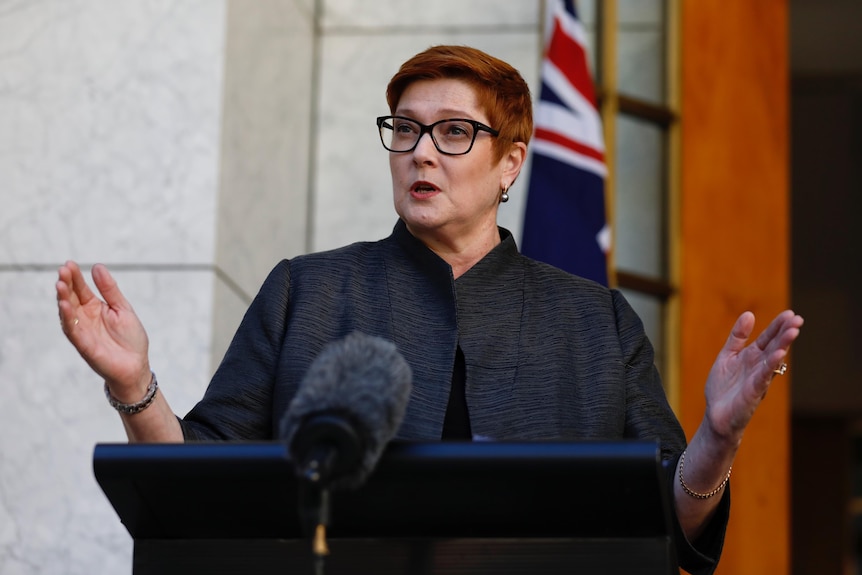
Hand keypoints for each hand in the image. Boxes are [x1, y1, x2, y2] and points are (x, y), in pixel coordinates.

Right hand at [56, 261, 150, 397]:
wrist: (137, 366)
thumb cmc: (130, 339)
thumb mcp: (122, 308)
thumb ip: (109, 289)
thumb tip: (97, 266)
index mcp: (95, 308)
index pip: (81, 289)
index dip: (75, 277)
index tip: (69, 263)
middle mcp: (85, 318)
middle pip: (71, 298)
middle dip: (66, 284)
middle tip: (63, 269)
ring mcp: (83, 331)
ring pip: (68, 313)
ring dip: (62, 299)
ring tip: (60, 284)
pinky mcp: (84, 345)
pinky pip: (73, 330)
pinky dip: (67, 318)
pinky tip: (64, 305)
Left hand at [703, 310, 802, 446]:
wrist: (716, 416)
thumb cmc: (723, 389)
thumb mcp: (727, 356)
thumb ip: (737, 337)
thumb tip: (749, 313)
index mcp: (752, 357)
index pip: (768, 338)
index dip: (777, 326)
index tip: (790, 313)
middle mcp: (759, 366)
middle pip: (775, 346)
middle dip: (785, 333)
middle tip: (798, 319)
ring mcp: (758, 379)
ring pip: (773, 360)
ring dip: (783, 345)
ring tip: (793, 331)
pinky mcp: (753, 392)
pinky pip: (764, 376)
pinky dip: (771, 365)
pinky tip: (779, 354)